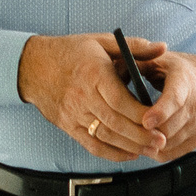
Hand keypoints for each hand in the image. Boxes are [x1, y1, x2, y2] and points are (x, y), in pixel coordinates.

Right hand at [19, 34, 169, 161]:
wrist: (33, 66)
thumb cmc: (71, 52)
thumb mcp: (102, 41)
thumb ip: (135, 46)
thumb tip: (162, 47)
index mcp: (94, 73)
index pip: (119, 100)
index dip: (140, 113)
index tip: (158, 120)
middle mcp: (82, 96)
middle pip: (114, 122)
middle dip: (140, 135)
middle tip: (160, 141)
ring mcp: (73, 113)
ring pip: (104, 136)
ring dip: (129, 146)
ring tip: (150, 150)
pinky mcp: (67, 125)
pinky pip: (91, 144)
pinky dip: (111, 153)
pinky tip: (129, 154)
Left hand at [138, 53, 195, 163]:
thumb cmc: (179, 72)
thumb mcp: (160, 60)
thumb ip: (137, 62)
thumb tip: (112, 65)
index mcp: (185, 80)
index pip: (175, 99)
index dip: (160, 112)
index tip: (145, 121)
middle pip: (170, 127)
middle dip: (147, 133)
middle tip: (127, 132)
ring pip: (170, 143)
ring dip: (149, 144)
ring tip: (133, 138)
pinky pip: (173, 154)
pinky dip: (157, 152)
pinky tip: (146, 143)